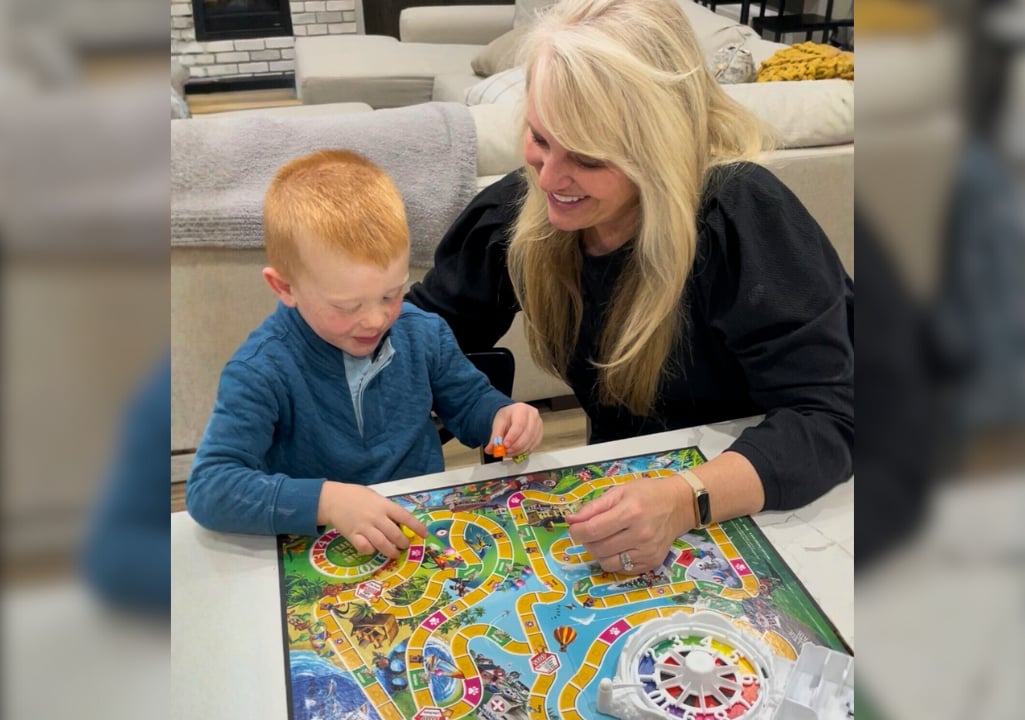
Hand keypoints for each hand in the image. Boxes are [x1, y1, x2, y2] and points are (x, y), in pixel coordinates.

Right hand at [317, 482, 426, 558]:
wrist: (333, 499)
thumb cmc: (356, 496)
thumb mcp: (375, 497)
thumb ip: (386, 508)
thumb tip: (400, 522)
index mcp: (384, 505)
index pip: (405, 517)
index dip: (417, 527)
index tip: (424, 535)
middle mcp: (376, 517)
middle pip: (395, 534)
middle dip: (403, 543)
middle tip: (405, 546)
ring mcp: (364, 527)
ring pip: (382, 544)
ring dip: (391, 552)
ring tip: (394, 554)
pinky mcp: (353, 535)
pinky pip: (365, 548)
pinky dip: (370, 551)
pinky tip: (372, 549)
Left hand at [484, 402, 543, 457]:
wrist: (512, 416)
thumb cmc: (507, 417)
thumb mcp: (498, 423)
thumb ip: (495, 436)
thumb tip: (491, 448)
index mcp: (521, 409)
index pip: (519, 424)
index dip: (513, 437)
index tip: (505, 445)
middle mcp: (533, 415)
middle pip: (528, 433)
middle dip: (516, 446)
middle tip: (506, 451)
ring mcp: (538, 424)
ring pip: (532, 441)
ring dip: (520, 450)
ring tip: (509, 452)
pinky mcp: (540, 433)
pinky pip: (535, 445)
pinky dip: (525, 451)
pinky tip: (517, 452)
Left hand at [565, 475, 692, 573]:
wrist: (678, 505)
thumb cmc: (647, 494)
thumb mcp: (619, 492)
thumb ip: (593, 507)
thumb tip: (571, 520)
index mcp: (630, 512)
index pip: (592, 530)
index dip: (577, 531)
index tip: (574, 528)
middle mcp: (640, 534)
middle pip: (598, 548)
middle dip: (586, 541)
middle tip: (589, 532)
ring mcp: (647, 551)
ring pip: (607, 563)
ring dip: (598, 553)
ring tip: (604, 540)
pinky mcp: (652, 563)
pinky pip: (622, 569)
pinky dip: (613, 560)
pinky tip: (618, 547)